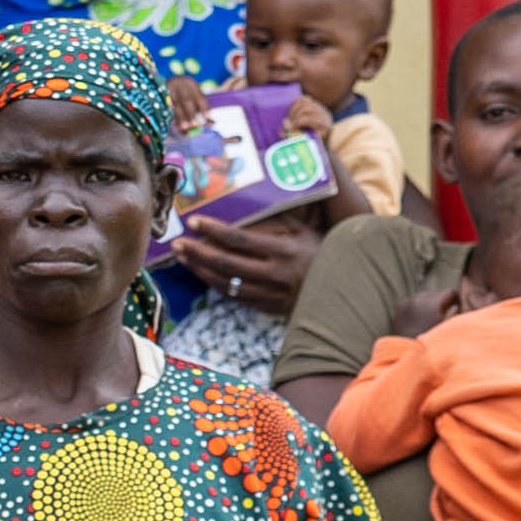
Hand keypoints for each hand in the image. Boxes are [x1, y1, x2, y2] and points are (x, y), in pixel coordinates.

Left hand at [166, 205, 325, 304]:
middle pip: (226, 262)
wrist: (342, 286)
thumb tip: (235, 213)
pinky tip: (201, 272)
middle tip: (178, 242)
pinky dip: (214, 284)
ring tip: (183, 256)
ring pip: (226, 283)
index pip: (240, 239)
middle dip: (198, 251)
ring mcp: (270, 294)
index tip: (194, 221)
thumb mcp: (299, 230)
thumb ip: (270, 221)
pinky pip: (234, 296)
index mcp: (284, 250)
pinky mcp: (267, 307)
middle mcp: (275, 274)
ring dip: (200, 269)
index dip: (213, 230)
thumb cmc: (316, 250)